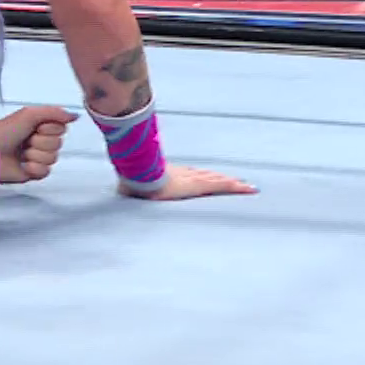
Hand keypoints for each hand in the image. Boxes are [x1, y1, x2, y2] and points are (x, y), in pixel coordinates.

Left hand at [0, 105, 77, 183]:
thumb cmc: (4, 131)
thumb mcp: (28, 114)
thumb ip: (54, 113)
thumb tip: (75, 116)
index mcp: (38, 126)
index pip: (61, 128)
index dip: (49, 128)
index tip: (35, 127)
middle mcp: (38, 141)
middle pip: (58, 143)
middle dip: (41, 142)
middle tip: (25, 140)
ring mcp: (36, 158)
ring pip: (53, 158)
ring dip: (35, 154)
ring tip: (20, 153)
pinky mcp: (32, 173)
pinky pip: (46, 171)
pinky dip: (34, 168)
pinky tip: (23, 165)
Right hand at [121, 165, 255, 199]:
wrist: (139, 177)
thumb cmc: (133, 183)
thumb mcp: (131, 188)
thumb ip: (128, 187)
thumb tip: (117, 189)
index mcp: (171, 176)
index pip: (191, 176)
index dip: (203, 178)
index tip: (211, 179)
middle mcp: (185, 175)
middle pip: (208, 177)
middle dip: (221, 180)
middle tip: (237, 183)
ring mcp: (194, 180)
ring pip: (218, 182)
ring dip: (233, 184)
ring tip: (248, 188)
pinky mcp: (200, 186)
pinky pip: (222, 186)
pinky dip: (235, 187)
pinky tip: (248, 189)